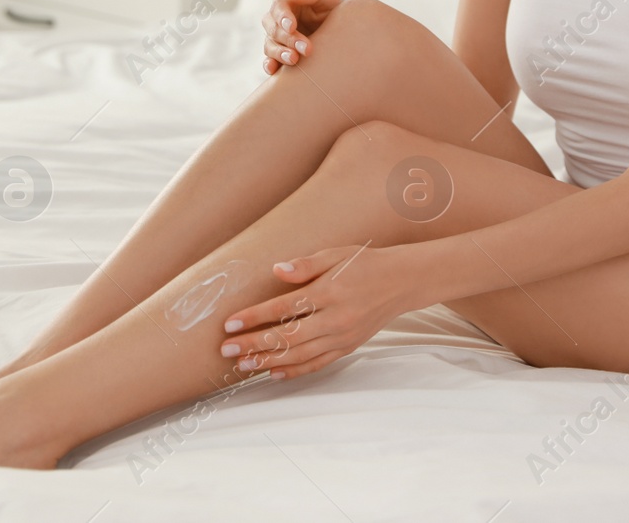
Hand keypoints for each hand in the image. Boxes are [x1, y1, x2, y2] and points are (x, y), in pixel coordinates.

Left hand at [217, 244, 413, 379]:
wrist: (402, 282)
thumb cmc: (364, 264)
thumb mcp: (336, 254)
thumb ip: (305, 265)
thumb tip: (276, 270)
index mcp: (329, 292)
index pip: (284, 308)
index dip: (255, 317)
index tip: (230, 323)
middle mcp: (336, 319)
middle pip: (287, 337)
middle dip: (254, 345)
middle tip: (226, 350)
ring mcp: (343, 337)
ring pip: (300, 355)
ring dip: (269, 361)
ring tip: (243, 365)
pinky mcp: (348, 347)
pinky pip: (318, 364)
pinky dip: (295, 371)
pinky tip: (274, 373)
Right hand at [261, 0, 342, 74]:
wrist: (343, 34)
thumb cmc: (333, 11)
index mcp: (287, 1)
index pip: (278, 6)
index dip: (282, 16)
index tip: (292, 27)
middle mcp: (277, 19)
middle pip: (273, 28)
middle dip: (288, 39)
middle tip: (306, 49)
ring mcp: (277, 38)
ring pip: (269, 44)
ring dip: (280, 53)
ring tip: (294, 59)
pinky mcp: (279, 54)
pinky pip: (269, 60)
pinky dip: (269, 64)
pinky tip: (273, 70)